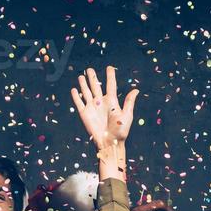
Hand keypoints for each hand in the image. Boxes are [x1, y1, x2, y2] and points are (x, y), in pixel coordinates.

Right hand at [70, 67, 137, 181]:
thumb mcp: (127, 115)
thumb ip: (129, 102)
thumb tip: (136, 89)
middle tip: (89, 69)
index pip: (110, 85)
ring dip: (84, 84)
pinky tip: (74, 89)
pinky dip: (76, 96)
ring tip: (81, 76)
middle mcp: (101, 103)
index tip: (109, 67)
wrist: (110, 143)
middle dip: (92, 77)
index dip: (110, 76)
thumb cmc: (120, 131)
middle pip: (96, 86)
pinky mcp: (84, 114)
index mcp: (112, 102)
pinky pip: (79, 103)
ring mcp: (92, 107)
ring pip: (87, 92)